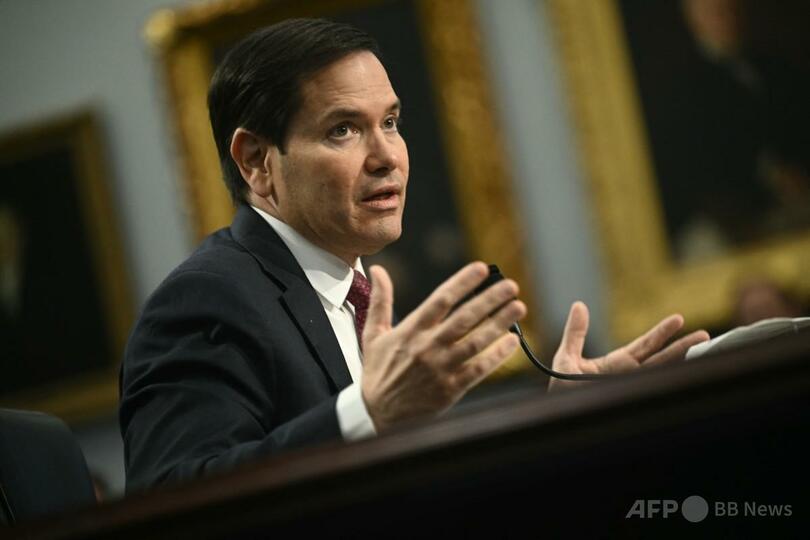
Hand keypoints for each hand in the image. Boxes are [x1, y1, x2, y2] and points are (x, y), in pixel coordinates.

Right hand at [361, 262, 526, 430]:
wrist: (377, 414)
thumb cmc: (379, 371)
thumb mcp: (373, 334)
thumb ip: (381, 300)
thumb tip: (377, 269)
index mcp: (411, 330)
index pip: (441, 300)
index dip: (462, 283)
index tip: (482, 268)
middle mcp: (427, 347)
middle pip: (464, 318)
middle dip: (490, 300)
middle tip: (511, 285)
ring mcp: (440, 369)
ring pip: (475, 342)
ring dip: (499, 324)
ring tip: (518, 308)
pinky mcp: (451, 389)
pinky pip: (478, 370)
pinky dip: (497, 355)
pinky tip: (513, 341)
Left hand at [548, 301, 709, 389]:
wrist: (558, 413)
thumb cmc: (561, 389)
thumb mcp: (567, 356)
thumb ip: (576, 332)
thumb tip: (579, 305)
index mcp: (617, 363)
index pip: (645, 345)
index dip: (661, 332)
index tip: (679, 319)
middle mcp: (628, 376)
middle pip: (661, 358)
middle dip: (682, 346)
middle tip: (704, 334)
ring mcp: (630, 388)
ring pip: (661, 374)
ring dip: (681, 362)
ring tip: (703, 349)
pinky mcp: (627, 398)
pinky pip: (651, 390)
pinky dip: (667, 383)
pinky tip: (683, 376)